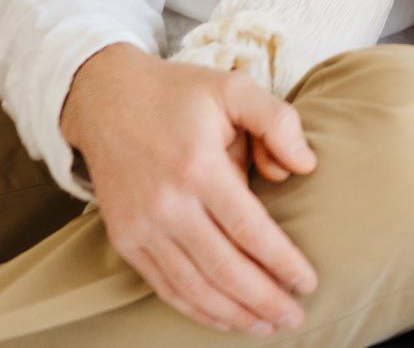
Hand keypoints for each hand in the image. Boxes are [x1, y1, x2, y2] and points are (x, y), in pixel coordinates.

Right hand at [59, 44, 319, 334]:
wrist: (105, 99)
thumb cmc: (178, 94)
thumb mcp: (233, 88)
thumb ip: (277, 121)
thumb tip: (305, 166)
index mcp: (199, 167)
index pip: (250, 230)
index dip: (282, 262)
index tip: (308, 281)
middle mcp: (168, 204)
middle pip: (225, 269)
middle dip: (264, 299)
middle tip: (295, 316)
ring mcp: (143, 227)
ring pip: (195, 287)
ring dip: (234, 314)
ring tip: (267, 325)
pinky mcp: (126, 239)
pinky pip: (165, 286)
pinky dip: (197, 309)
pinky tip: (225, 319)